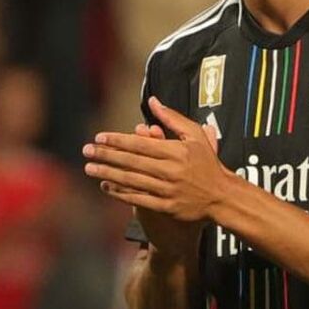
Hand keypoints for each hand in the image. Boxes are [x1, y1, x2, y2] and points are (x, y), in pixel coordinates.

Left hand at [83, 97, 229, 236]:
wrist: (222, 196)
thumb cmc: (208, 163)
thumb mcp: (195, 135)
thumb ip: (172, 118)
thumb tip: (153, 101)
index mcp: (176, 151)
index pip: (140, 144)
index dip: (117, 141)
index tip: (99, 137)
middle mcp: (170, 170)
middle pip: (131, 162)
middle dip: (106, 156)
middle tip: (86, 151)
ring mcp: (167, 190)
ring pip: (131, 180)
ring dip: (108, 174)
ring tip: (89, 169)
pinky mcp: (166, 207)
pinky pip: (138, 199)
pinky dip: (120, 193)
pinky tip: (106, 187)